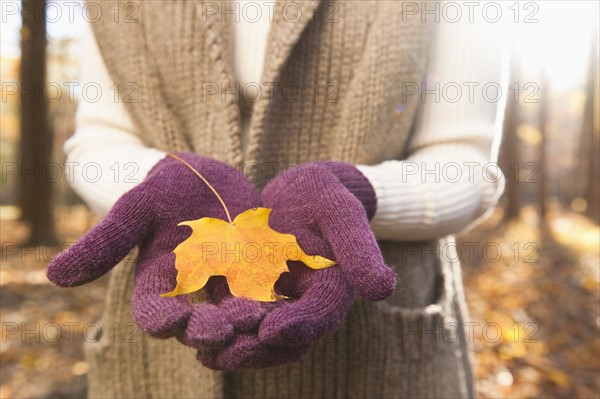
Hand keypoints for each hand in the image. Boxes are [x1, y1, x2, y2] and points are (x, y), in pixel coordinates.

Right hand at [47, 152, 264, 347]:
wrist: (206, 177)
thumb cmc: (163, 190)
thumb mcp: (135, 209)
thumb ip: (105, 242)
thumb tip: (54, 276)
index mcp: (158, 282)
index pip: (154, 312)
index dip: (160, 319)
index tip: (170, 322)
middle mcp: (193, 292)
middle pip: (198, 323)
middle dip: (208, 329)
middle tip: (222, 329)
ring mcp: (226, 285)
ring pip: (235, 315)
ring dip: (245, 322)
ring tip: (255, 317)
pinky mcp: (257, 273)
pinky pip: (267, 294)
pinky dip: (273, 302)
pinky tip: (285, 301)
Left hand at [196, 161, 394, 368]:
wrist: (299, 189)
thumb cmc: (323, 195)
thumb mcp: (340, 211)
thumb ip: (358, 248)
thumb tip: (384, 289)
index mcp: (333, 286)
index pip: (321, 314)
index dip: (300, 326)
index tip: (271, 330)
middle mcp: (305, 302)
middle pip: (288, 338)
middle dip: (258, 350)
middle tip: (225, 354)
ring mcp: (278, 301)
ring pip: (259, 336)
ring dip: (235, 348)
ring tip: (205, 353)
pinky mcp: (252, 293)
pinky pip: (237, 319)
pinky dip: (220, 329)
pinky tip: (192, 330)